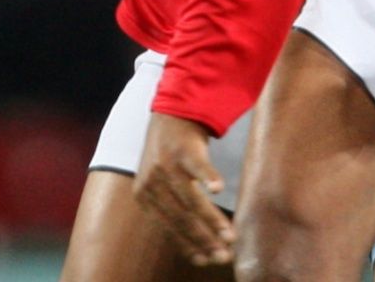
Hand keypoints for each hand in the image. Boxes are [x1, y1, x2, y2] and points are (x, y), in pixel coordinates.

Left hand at [133, 113, 234, 265]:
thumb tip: (196, 248)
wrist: (172, 113)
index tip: (207, 261)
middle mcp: (152, 182)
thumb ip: (171, 211)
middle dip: (205, 240)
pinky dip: (208, 177)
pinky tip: (219, 189)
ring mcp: (167, 165)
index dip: (190, 246)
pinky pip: (198, 167)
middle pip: (182, 218)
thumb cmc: (170, 156)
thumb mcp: (159, 184)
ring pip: (192, 200)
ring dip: (213, 220)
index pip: (169, 228)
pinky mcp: (184, 149)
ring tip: (230, 236)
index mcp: (144, 196)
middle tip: (224, 256)